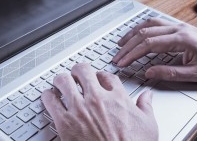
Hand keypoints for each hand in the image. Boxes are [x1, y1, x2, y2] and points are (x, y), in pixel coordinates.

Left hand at [42, 63, 157, 140]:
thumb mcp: (148, 126)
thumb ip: (146, 107)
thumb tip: (147, 96)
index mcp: (117, 98)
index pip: (106, 76)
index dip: (100, 75)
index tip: (98, 78)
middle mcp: (97, 99)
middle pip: (83, 71)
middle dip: (79, 71)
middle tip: (76, 75)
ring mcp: (79, 108)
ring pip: (64, 81)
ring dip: (61, 80)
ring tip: (60, 83)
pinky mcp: (64, 122)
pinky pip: (50, 100)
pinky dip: (48, 96)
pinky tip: (49, 97)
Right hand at [112, 18, 196, 81]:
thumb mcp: (195, 73)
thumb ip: (170, 73)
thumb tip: (148, 73)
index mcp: (181, 39)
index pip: (148, 44)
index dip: (132, 54)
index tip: (122, 62)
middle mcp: (177, 29)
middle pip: (144, 33)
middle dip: (127, 46)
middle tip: (117, 57)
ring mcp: (176, 26)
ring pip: (147, 25)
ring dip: (131, 34)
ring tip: (120, 44)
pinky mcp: (177, 27)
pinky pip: (154, 23)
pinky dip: (141, 29)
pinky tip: (135, 34)